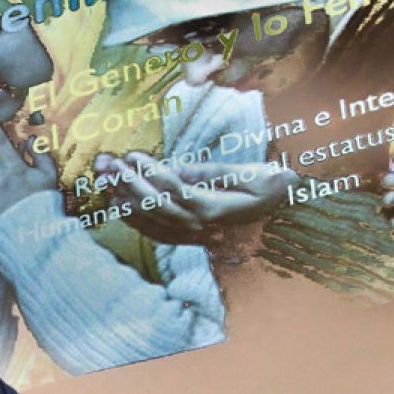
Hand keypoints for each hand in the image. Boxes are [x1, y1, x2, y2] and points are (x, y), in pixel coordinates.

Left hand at [92, 150, 296, 244]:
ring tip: (105, 181)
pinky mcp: (191, 237)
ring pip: (150, 220)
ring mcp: (193, 235)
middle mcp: (198, 226)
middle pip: (155, 205)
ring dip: (124, 200)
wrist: (289, 214)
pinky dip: (134, 220)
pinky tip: (118, 207)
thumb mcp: (249, 173)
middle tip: (107, 165)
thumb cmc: (272, 187)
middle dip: (128, 184)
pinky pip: (156, 233)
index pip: (172, 189)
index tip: (132, 156)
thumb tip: (175, 169)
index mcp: (213, 208)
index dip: (149, 173)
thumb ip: (211, 173)